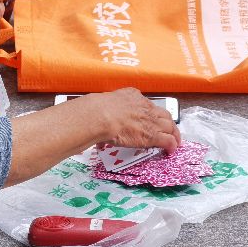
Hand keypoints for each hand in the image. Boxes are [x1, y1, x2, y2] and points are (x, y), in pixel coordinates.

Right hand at [6, 87, 180, 186]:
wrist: (97, 116)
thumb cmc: (91, 112)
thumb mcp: (93, 106)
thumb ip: (91, 112)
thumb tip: (72, 118)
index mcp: (129, 95)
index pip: (145, 103)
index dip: (149, 113)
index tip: (149, 119)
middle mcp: (142, 105)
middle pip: (161, 112)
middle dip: (166, 122)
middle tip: (168, 130)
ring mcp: (148, 119)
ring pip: (169, 125)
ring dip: (173, 134)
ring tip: (174, 142)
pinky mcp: (152, 133)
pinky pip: (168, 139)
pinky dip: (172, 145)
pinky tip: (172, 151)